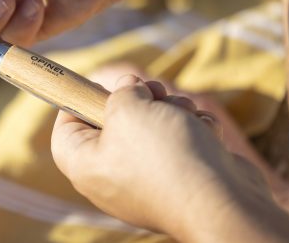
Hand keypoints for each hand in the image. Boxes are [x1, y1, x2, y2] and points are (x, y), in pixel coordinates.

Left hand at [51, 75, 288, 241]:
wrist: (223, 203)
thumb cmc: (165, 156)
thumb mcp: (129, 108)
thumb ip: (121, 91)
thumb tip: (129, 88)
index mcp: (85, 166)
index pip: (65, 131)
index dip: (77, 103)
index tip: (97, 86)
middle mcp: (112, 177)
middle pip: (115, 123)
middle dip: (139, 99)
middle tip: (151, 89)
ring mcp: (148, 181)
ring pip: (153, 127)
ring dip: (172, 109)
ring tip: (184, 111)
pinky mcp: (182, 180)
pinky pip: (181, 143)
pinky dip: (194, 131)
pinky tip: (203, 132)